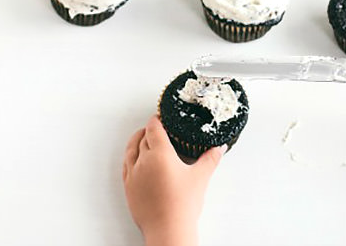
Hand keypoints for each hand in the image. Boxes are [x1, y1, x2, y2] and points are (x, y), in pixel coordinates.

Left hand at [122, 115, 225, 245]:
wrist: (168, 229)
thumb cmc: (182, 205)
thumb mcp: (201, 177)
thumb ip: (210, 159)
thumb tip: (219, 148)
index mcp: (160, 153)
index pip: (154, 129)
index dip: (156, 120)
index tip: (159, 117)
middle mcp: (143, 161)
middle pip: (142, 138)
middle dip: (149, 130)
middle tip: (156, 128)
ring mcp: (133, 175)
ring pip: (130, 151)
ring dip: (136, 141)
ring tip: (141, 138)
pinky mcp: (128, 188)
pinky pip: (125, 166)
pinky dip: (129, 158)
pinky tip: (133, 160)